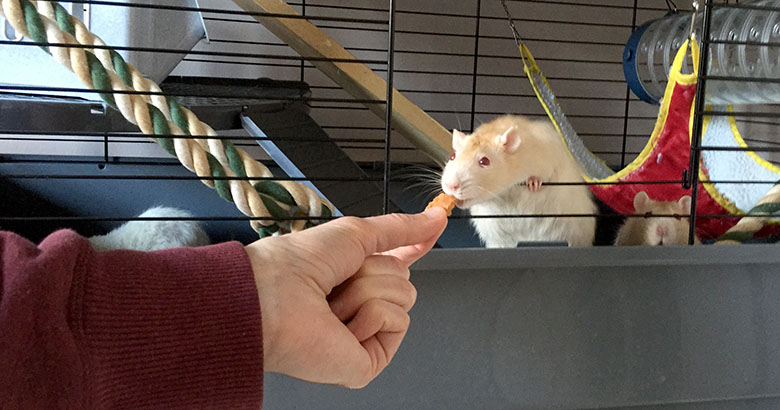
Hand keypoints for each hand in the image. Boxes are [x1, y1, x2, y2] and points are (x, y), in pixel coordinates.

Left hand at [244, 208, 447, 387]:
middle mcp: (358, 305)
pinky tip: (342, 324)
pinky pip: (398, 321)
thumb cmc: (295, 264)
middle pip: (403, 278)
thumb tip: (436, 217)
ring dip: (369, 290)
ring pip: (404, 297)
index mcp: (351, 275)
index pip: (395, 262)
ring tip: (334, 302)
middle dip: (377, 269)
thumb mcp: (356, 232)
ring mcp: (365, 333)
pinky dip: (371, 313)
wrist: (271, 298)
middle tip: (341, 278)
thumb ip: (400, 228)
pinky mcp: (370, 358)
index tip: (436, 222)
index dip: (413, 245)